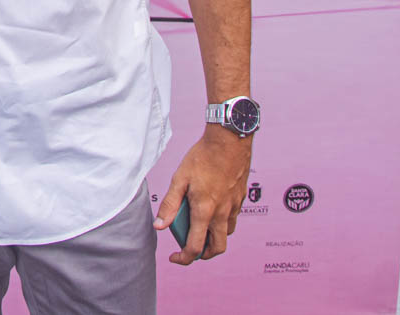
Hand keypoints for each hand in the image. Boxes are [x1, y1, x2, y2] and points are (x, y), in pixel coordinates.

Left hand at [153, 126, 252, 265]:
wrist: (229, 140)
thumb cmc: (203, 157)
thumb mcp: (180, 179)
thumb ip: (170, 204)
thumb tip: (159, 226)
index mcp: (205, 210)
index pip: (195, 247)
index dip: (184, 258)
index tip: (174, 257)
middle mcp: (222, 213)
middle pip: (217, 249)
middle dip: (203, 255)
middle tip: (190, 249)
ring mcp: (234, 207)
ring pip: (227, 234)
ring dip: (214, 238)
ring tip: (199, 228)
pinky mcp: (240, 199)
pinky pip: (233, 220)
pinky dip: (222, 224)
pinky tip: (212, 210)